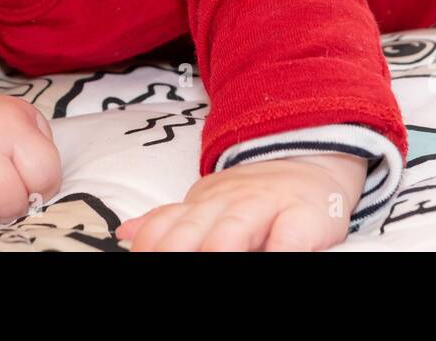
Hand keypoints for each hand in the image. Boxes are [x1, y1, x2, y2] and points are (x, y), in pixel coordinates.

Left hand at [116, 152, 367, 250]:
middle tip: (167, 271)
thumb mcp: (208, 205)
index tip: (139, 262)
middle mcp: (228, 203)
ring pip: (233, 230)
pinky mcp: (303, 216)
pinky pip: (289, 236)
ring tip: (210, 265)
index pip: (164, 228)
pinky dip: (277, 251)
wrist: (311, 164)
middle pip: (192, 231)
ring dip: (218, 251)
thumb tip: (125, 233)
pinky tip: (270, 260)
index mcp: (201, 204)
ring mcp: (265, 207)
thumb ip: (170, 221)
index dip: (148, 248)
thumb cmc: (254, 200)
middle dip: (174, 254)